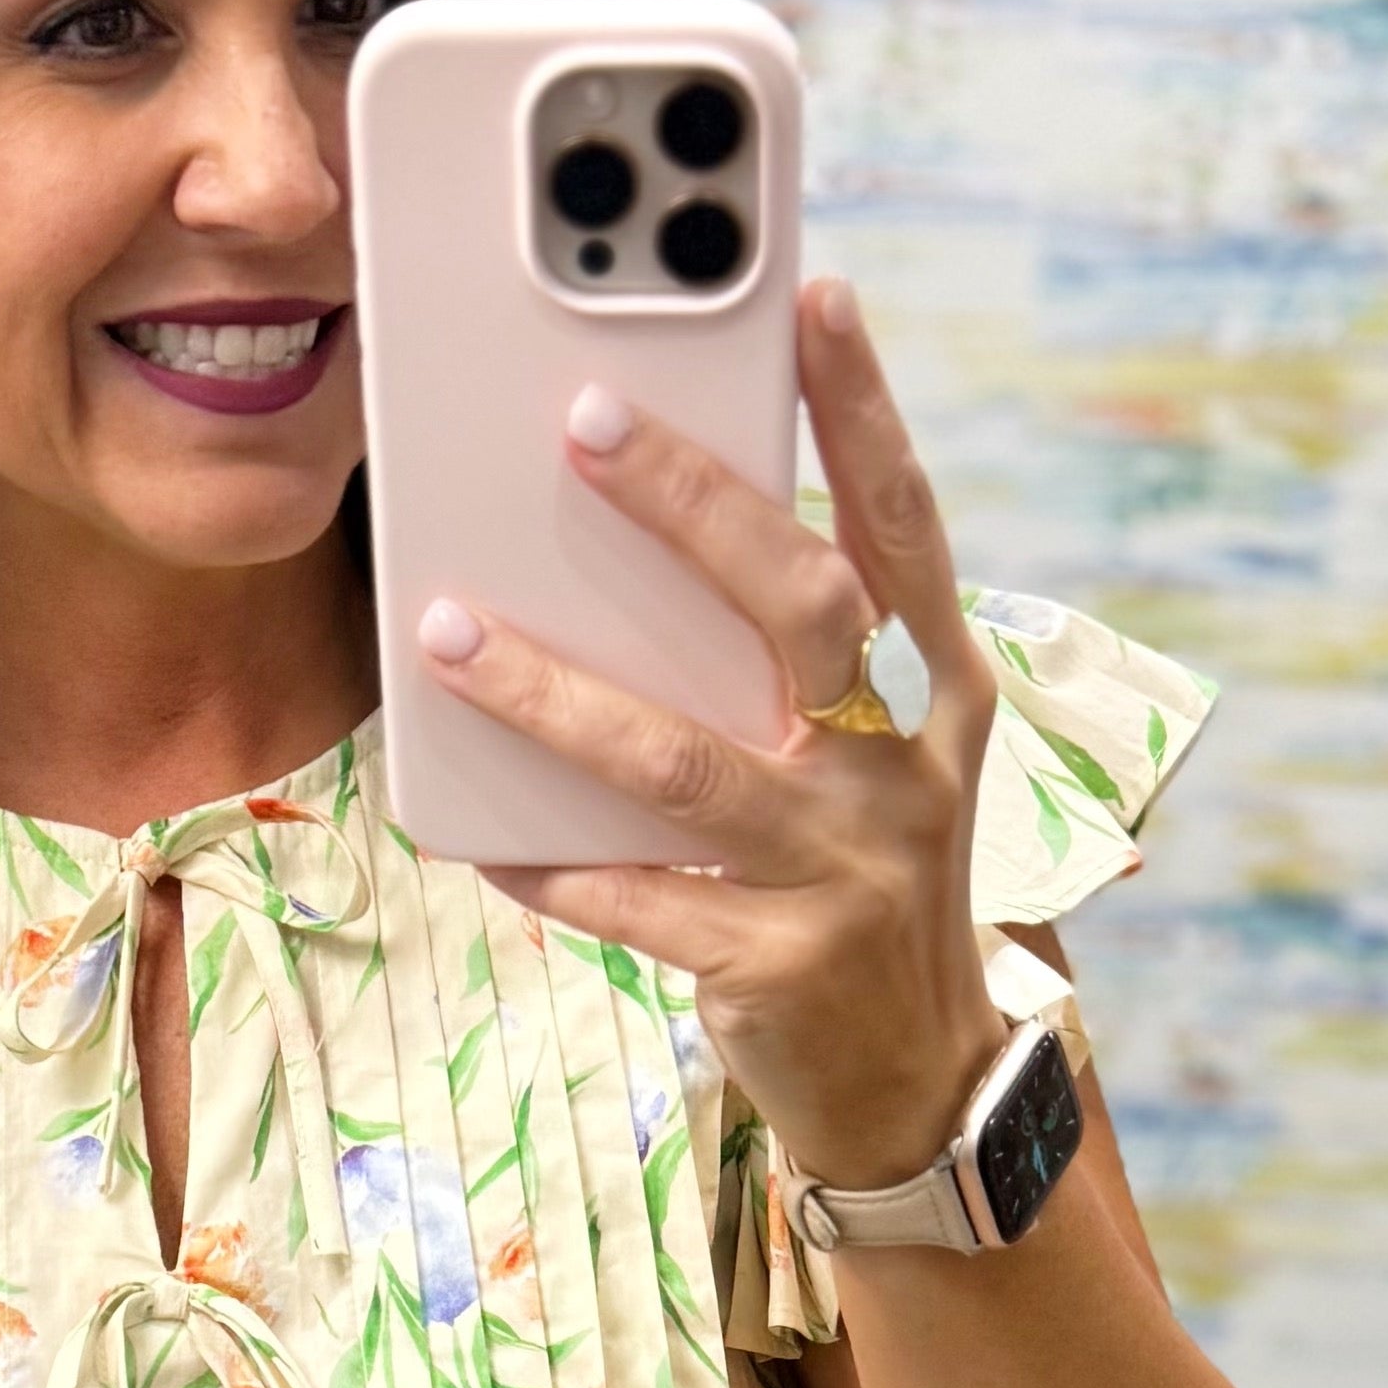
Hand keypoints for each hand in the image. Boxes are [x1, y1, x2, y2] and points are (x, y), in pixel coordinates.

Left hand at [417, 279, 1009, 1192]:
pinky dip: (550, 862)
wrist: (916, 1090)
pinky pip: (633, 898)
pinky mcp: (773, 966)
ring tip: (447, 633)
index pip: (906, 527)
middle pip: (799, 607)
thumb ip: (796, 674)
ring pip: (683, 760)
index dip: (866, 412)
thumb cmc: (863, 891)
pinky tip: (479, 834)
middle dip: (693, 505)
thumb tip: (652, 550)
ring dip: (553, 691)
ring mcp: (845, 872)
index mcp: (940, 699)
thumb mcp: (871, 771)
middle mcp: (903, 772)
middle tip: (582, 420)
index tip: (817, 297)